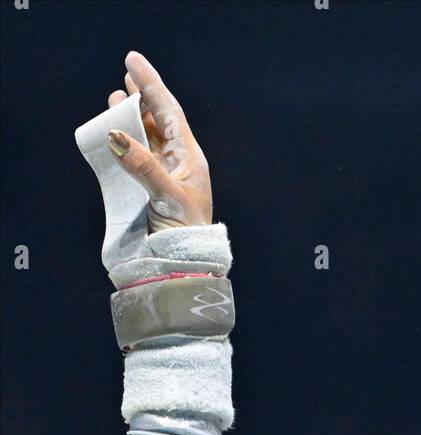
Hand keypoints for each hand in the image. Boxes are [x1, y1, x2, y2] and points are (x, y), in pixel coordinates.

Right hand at [106, 51, 212, 231]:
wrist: (182, 267)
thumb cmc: (185, 234)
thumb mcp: (167, 196)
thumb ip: (143, 165)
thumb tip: (116, 135)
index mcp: (189, 159)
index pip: (169, 112)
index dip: (152, 85)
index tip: (133, 61)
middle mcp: (176, 164)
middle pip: (157, 121)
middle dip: (142, 97)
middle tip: (127, 75)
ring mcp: (161, 177)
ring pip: (145, 139)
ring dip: (130, 119)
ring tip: (115, 99)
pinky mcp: (147, 192)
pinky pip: (134, 160)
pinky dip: (122, 145)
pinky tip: (112, 136)